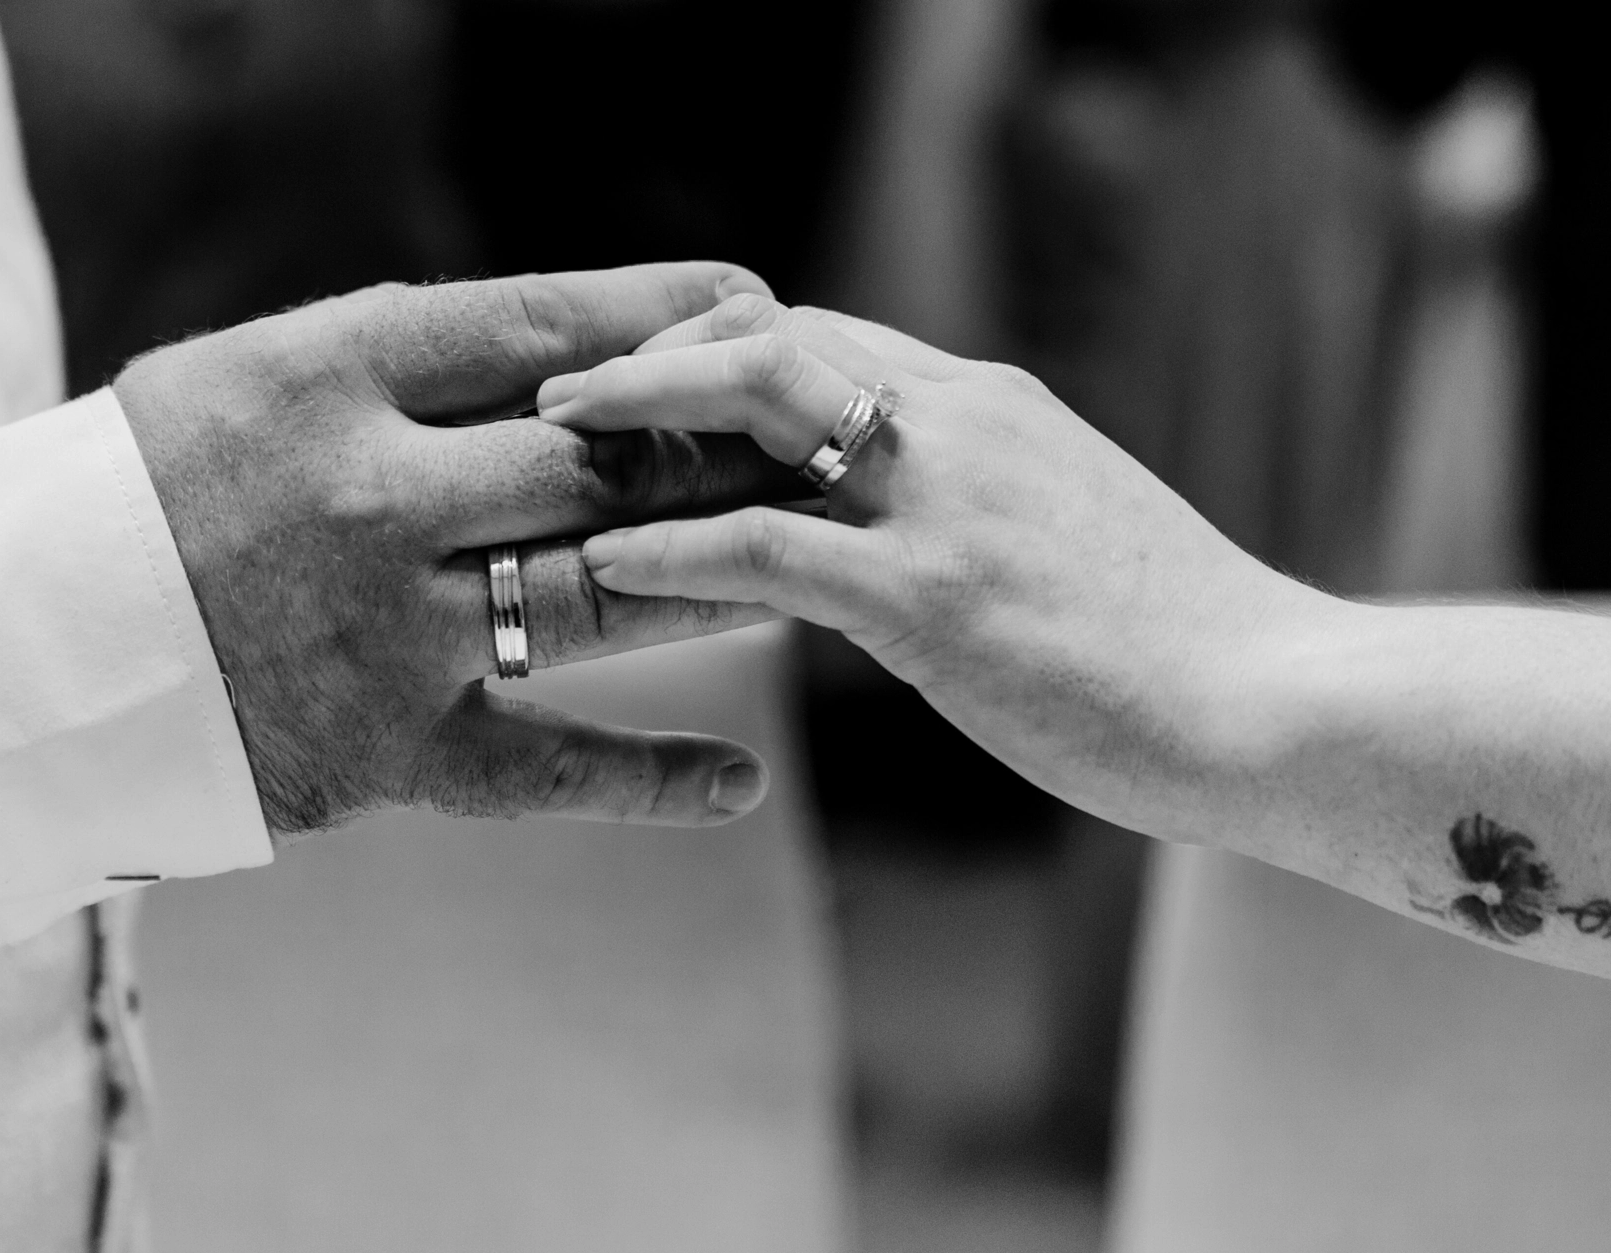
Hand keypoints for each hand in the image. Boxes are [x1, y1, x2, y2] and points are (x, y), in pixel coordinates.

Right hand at [113, 265, 791, 836]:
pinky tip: (738, 784)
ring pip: (608, 595)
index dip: (661, 312)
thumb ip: (402, 359)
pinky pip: (553, 769)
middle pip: (601, 461)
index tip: (749, 302)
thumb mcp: (254, 374)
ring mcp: (390, 633)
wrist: (22, 648)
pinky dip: (655, 781)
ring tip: (811, 559)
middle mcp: (373, 497)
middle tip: (806, 437)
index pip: (536, 324)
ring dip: (725, 576)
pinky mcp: (391, 752)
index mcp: (330, 379)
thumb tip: (576, 347)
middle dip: (719, 444)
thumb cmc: (152, 487)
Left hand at [536, 294, 1340, 841]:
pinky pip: (766, 548)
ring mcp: (950, 504)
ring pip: (761, 400)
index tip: (656, 373)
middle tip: (571, 389)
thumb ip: (983, 502)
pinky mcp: (934, 600)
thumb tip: (905, 533)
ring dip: (641, 408)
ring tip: (556, 437)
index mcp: (997, 409)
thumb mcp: (1071, 531)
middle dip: (661, 349)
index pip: (833, 334)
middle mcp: (967, 426)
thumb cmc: (1181, 642)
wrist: (1277, 705)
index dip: (728, 343)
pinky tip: (607, 559)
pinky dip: (671, 544)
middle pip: (780, 332)